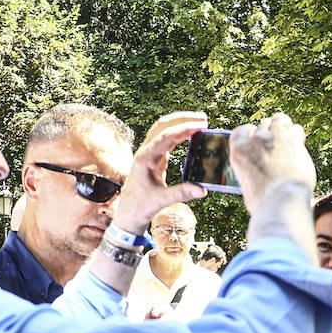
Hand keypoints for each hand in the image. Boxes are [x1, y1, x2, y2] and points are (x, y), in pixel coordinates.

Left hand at [110, 111, 208, 233]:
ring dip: (180, 123)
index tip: (201, 126)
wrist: (128, 214)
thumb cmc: (141, 207)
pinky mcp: (153, 159)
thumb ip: (182, 193)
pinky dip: (179, 134)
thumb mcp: (161, 201)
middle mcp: (145, 152)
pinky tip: (191, 134)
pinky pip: (166, 140)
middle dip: (183, 119)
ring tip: (200, 122)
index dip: (184, 129)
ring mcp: (148, 154)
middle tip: (203, 118)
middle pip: (163, 125)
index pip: (166, 137)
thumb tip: (203, 190)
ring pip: (163, 129)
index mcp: (145, 159)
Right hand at [229, 112, 316, 212]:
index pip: (243, 131)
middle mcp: (254, 141)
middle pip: (263, 126)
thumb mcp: (247, 185)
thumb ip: (251, 169)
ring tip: (289, 141)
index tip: (257, 140)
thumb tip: (259, 168)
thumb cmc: (264, 202)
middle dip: (270, 134)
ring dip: (284, 130)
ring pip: (279, 122)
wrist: (281, 202)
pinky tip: (299, 146)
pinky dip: (298, 136)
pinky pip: (296, 129)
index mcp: (238, 151)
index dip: (252, 134)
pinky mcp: (292, 140)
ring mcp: (274, 138)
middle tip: (278, 145)